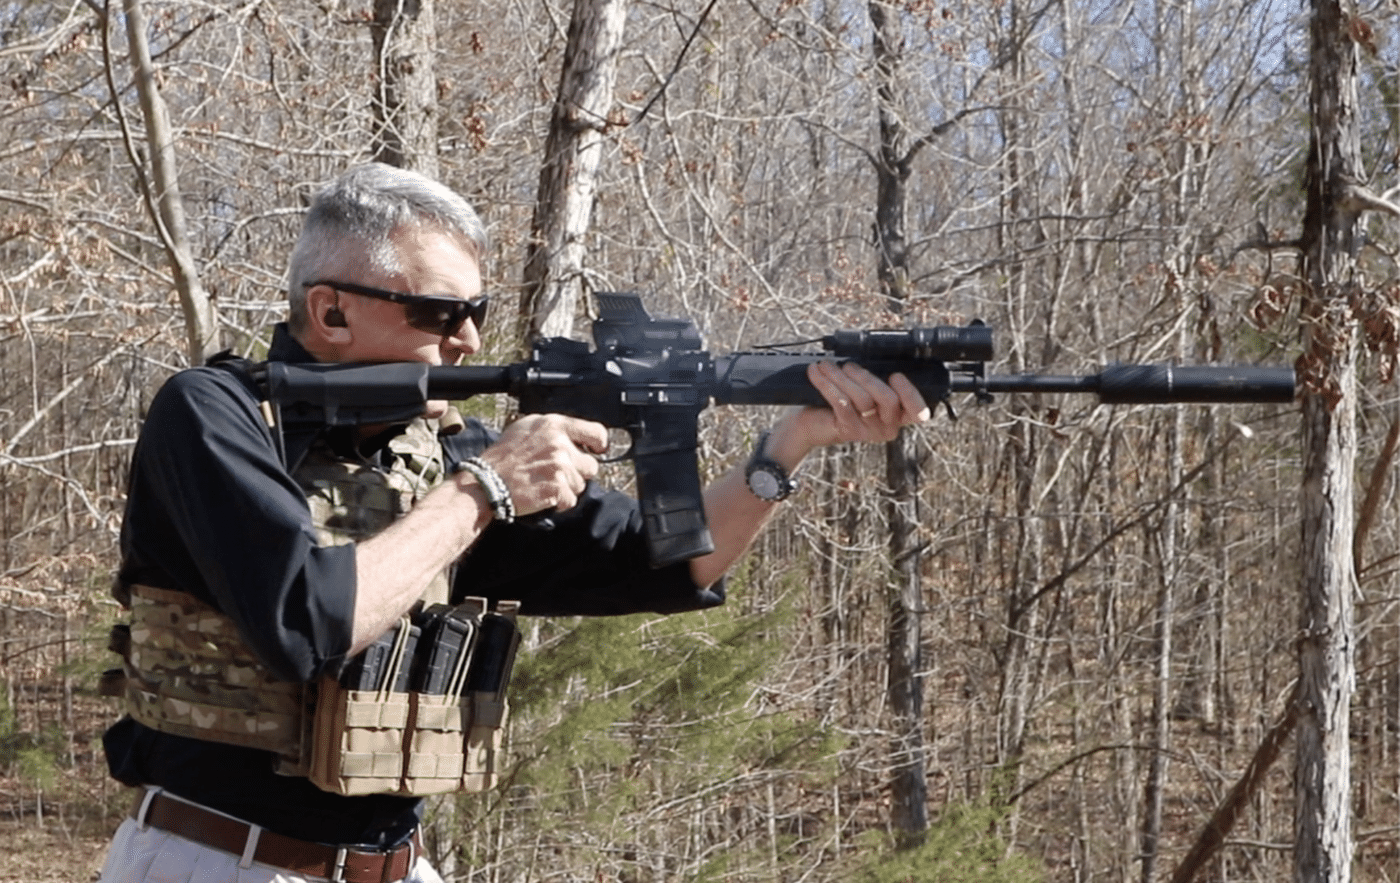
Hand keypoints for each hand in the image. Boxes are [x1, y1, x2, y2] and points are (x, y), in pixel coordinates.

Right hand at [473, 414, 607, 515]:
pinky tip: (542, 496)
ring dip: (566, 489)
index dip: (599, 445)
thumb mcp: (526, 428)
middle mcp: (559, 443)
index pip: (596, 432)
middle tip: (555, 475)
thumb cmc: (502, 457)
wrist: (486, 481)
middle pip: (590, 465)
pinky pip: (570, 500)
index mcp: (554, 425)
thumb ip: (553, 430)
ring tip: (543, 484)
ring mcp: (559, 466)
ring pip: (581, 485)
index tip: (596, 451)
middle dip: (577, 473)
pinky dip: (559, 503)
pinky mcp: (556, 488)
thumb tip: (577, 437)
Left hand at [784, 361, 930, 451]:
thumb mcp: (866, 388)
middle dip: (867, 377)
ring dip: (842, 376)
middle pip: (888, 399)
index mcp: (899, 416)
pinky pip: (840, 402)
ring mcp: (868, 431)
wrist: (813, 423)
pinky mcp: (847, 429)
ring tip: (826, 365)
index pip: (918, 412)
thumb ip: (877, 379)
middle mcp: (887, 427)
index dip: (910, 393)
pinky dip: (826, 382)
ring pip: (862, 399)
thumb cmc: (844, 401)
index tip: (895, 375)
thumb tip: (875, 356)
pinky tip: (816, 372)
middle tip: (848, 366)